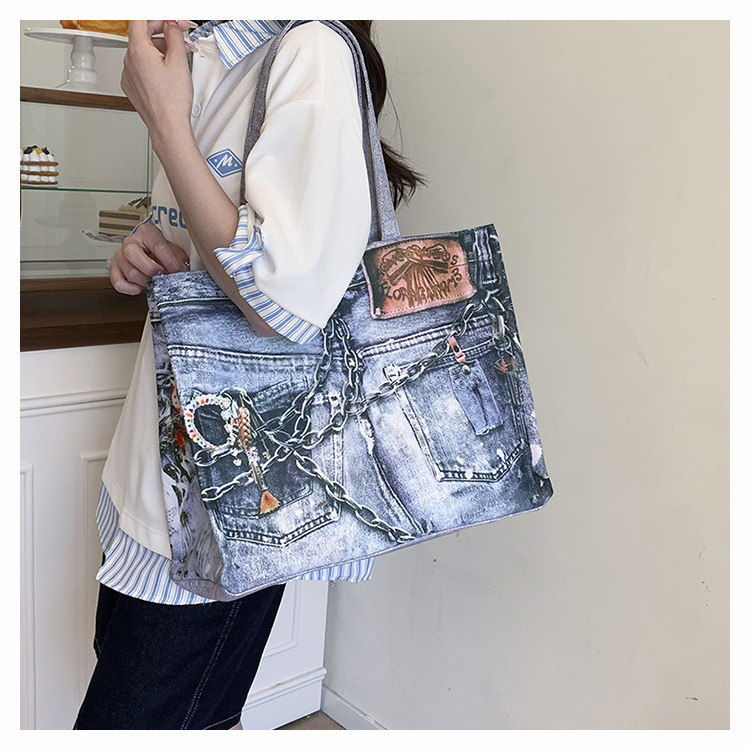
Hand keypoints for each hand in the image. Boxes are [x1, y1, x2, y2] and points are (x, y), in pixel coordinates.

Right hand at [109, 223, 189, 294]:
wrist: (150, 254)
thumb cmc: (161, 252)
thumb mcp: (174, 250)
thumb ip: (178, 259)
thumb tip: (182, 271)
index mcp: (147, 232)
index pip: (157, 246)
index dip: (169, 261)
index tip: (177, 271)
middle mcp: (130, 242)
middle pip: (134, 255)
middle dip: (152, 270)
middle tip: (163, 277)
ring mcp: (120, 255)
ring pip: (130, 272)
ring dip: (146, 281)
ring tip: (154, 281)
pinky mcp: (114, 269)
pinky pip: (119, 283)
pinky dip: (132, 289)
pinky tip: (141, 286)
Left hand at [121, 21, 194, 150]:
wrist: (168, 127)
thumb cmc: (172, 102)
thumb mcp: (179, 61)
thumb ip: (174, 36)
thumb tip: (171, 25)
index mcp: (138, 51)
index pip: (140, 19)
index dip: (157, 16)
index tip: (170, 19)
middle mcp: (128, 61)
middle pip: (143, 36)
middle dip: (164, 33)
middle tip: (182, 37)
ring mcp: (128, 75)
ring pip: (144, 53)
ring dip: (161, 51)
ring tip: (179, 59)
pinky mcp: (132, 87)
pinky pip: (141, 68)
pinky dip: (154, 65)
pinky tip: (168, 73)